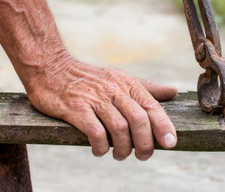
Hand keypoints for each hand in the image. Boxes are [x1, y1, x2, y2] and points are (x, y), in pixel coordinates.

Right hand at [26, 54, 177, 159]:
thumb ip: (147, 88)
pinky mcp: (76, 108)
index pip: (151, 106)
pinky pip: (95, 132)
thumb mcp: (121, 78)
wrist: (51, 68)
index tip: (170, 144)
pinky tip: (100, 151)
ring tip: (120, 155)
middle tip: (144, 156)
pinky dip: (101, 147)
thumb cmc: (90, 78)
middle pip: (139, 120)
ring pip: (119, 128)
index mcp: (127, 83)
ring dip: (123, 149)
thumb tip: (173, 92)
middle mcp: (113, 89)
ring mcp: (94, 99)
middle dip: (145, 143)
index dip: (163, 126)